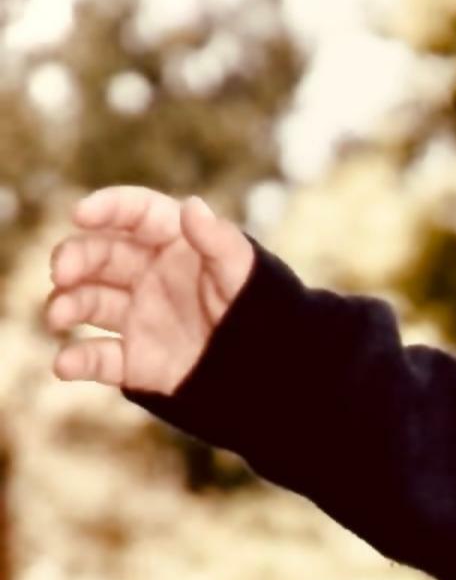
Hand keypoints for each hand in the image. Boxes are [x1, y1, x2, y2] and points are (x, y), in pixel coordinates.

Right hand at [45, 187, 254, 396]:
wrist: (273, 373)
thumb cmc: (262, 312)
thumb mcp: (245, 276)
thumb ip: (219, 242)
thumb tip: (192, 205)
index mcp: (173, 244)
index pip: (134, 214)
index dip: (107, 208)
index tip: (81, 214)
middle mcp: (146, 274)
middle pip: (99, 255)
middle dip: (74, 258)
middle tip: (63, 271)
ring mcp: (137, 315)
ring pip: (88, 302)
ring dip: (66, 305)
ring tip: (58, 316)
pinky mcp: (135, 358)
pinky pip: (99, 358)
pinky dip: (78, 361)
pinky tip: (65, 365)